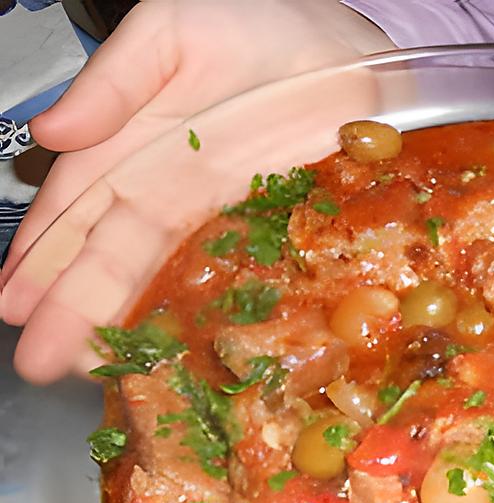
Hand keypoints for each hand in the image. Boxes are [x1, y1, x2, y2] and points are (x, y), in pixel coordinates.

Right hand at [0, 0, 391, 380]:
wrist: (350, 44)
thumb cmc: (260, 24)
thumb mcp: (170, 34)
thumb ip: (114, 80)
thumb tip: (52, 131)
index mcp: (135, 145)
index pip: (78, 209)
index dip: (44, 256)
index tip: (14, 302)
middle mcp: (172, 189)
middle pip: (113, 254)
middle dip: (71, 308)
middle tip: (35, 359)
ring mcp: (222, 214)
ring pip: (162, 274)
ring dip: (122, 321)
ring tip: (82, 366)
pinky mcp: (274, 228)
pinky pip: (234, 278)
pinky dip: (201, 314)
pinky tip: (173, 349)